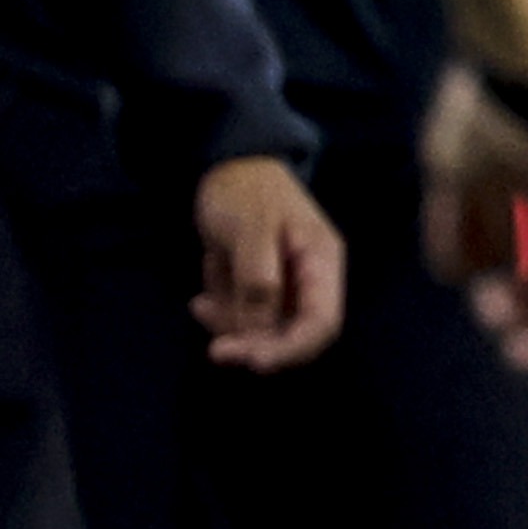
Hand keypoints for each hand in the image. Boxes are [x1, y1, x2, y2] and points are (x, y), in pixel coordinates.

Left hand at [193, 154, 342, 372]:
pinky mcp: (260, 290)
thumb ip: (258, 279)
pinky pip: (243, 318)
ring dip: (231, 326)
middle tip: (215, 349)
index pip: (323, 322)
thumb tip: (259, 331)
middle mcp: (309, 281)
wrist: (229, 168)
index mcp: (321, 262)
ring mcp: (285, 287)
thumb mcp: (250, 231)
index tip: (252, 361)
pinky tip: (202, 300)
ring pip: (264, 331)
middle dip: (255, 344)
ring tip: (202, 303)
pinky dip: (222, 316)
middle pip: (294, 334)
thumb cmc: (245, 192)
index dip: (293, 349)